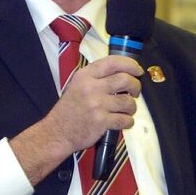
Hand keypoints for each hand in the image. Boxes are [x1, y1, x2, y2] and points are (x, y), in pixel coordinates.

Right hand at [10, 55, 142, 185]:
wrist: (57, 132)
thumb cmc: (70, 109)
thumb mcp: (77, 85)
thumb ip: (97, 77)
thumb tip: (124, 73)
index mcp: (85, 75)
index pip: (113, 62)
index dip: (130, 64)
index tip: (138, 70)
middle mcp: (91, 87)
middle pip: (125, 80)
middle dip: (135, 86)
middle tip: (135, 93)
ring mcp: (96, 105)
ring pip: (128, 102)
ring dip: (132, 107)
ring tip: (127, 110)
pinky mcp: (101, 121)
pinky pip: (125, 119)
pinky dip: (128, 121)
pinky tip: (123, 122)